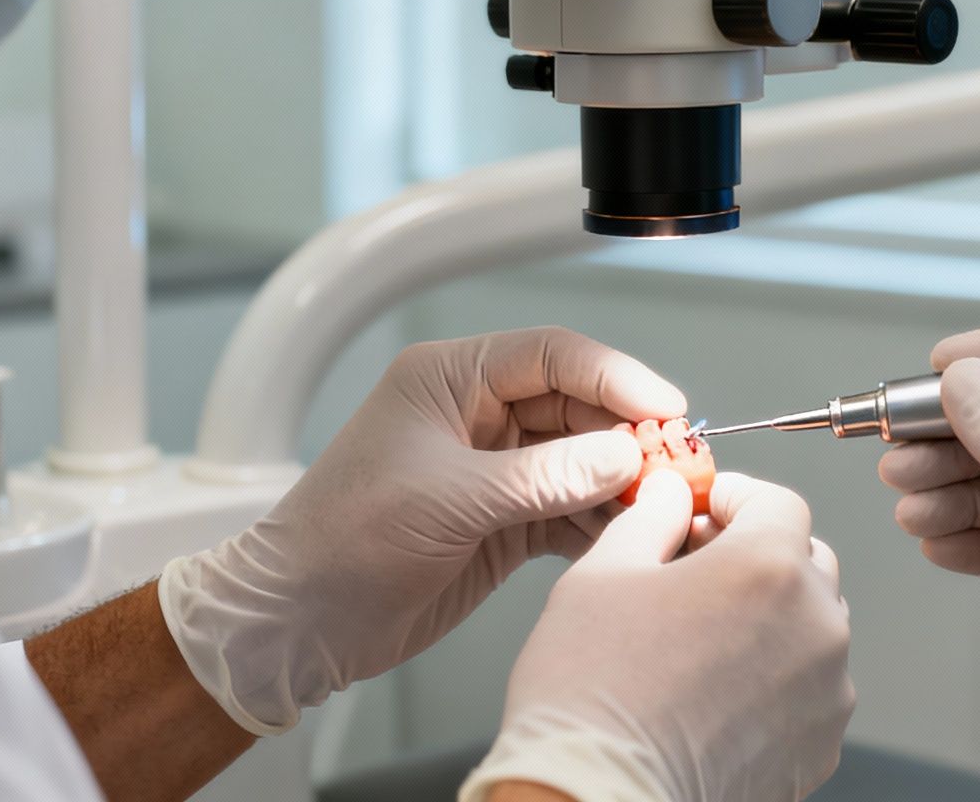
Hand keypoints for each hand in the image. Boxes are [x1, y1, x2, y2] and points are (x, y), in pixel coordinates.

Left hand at [160, 326, 684, 733]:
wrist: (299, 623)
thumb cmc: (342, 542)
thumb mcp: (451, 500)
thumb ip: (546, 476)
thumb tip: (626, 454)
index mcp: (451, 379)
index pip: (553, 356)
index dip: (616, 376)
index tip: (666, 407)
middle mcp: (478, 416)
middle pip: (581, 407)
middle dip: (632, 435)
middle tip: (680, 466)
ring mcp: (496, 470)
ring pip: (585, 461)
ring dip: (626, 483)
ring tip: (667, 506)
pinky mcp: (506, 522)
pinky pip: (574, 511)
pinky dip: (605, 525)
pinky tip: (632, 539)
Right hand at [460, 471, 854, 801]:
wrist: (599, 798)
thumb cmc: (592, 695)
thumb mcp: (603, 574)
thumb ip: (652, 519)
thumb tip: (672, 497)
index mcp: (768, 568)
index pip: (778, 503)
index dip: (736, 497)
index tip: (705, 507)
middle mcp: (815, 625)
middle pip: (805, 560)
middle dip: (756, 553)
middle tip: (695, 567)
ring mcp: (826, 691)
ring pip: (812, 626)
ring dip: (771, 617)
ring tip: (702, 638)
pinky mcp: (820, 745)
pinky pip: (811, 688)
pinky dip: (777, 677)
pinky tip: (718, 690)